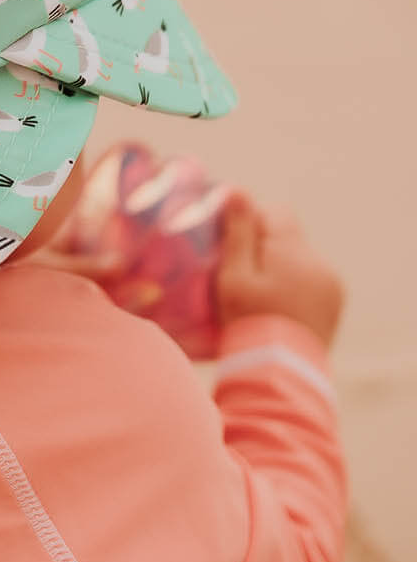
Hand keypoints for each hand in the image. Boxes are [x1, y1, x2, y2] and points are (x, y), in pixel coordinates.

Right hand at [215, 192, 344, 348]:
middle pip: (286, 236)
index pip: (274, 212)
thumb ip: (237, 232)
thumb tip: (237, 190)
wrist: (280, 371)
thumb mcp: (234, 275)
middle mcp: (319, 262)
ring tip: (257, 293)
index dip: (248, 221)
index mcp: (294, 251)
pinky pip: (309, 279)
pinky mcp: (333, 303)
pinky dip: (292, 284)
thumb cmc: (249, 320)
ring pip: (297, 258)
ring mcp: (330, 284)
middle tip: (238, 271)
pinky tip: (275, 305)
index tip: (229, 242)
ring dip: (278, 265)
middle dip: (262, 245)